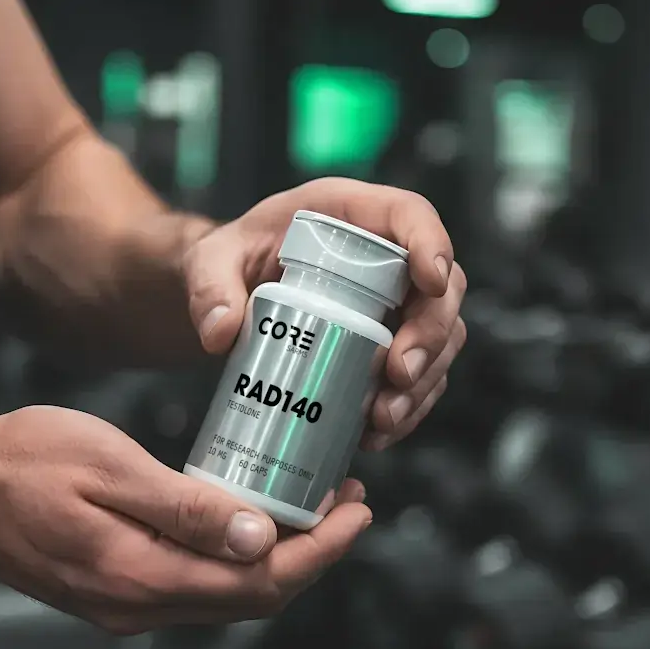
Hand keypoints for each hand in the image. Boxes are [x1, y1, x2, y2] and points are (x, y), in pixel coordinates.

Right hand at [0, 405, 370, 632]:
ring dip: (278, 560)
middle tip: (347, 505)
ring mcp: (125, 607)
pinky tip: (251, 525)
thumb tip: (260, 539)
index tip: (357, 512)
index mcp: (140, 575)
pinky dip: (238, 563)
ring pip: (226, 599)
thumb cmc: (23, 462)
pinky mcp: (115, 593)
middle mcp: (138, 607)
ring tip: (313, 510)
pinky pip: (196, 590)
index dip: (319, 552)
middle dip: (311, 556)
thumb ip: (184, 509)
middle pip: (251, 599)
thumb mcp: (108, 467)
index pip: (258, 583)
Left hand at [182, 178, 466, 450]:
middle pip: (441, 290)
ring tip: (384, 417)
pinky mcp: (386, 347)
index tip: (430, 283)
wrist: (229, 296)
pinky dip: (406, 408)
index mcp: (350, 215)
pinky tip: (376, 433)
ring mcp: (392, 306)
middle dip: (430, 337)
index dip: (432, 245)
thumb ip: (208, 285)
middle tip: (399, 375)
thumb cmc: (229, 261)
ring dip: (423, 383)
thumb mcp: (210, 262)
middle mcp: (384, 259)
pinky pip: (416, 378)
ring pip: (439, 340)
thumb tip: (220, 332)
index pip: (410, 215)